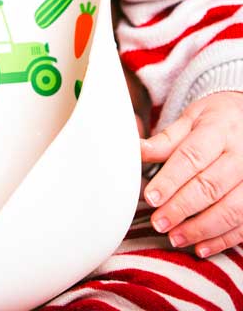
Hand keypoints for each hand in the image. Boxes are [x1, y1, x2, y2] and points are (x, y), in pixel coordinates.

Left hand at [140, 91, 242, 256]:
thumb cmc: (216, 120)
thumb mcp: (191, 119)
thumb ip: (166, 140)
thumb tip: (135, 150)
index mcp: (219, 130)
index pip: (192, 157)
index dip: (170, 179)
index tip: (150, 197)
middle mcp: (242, 155)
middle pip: (210, 186)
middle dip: (181, 207)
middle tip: (159, 222)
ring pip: (231, 209)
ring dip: (201, 228)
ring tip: (175, 237)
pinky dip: (223, 239)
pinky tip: (201, 247)